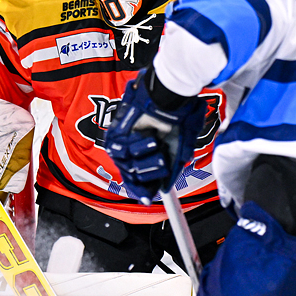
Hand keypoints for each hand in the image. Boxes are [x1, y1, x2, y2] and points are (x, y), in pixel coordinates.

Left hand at [106, 69, 206, 203]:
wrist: (171, 97)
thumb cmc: (179, 115)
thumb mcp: (181, 147)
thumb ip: (172, 170)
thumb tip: (166, 189)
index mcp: (149, 154)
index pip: (139, 180)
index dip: (143, 191)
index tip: (147, 198)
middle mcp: (134, 150)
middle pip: (133, 178)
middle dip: (151, 171)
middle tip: (162, 157)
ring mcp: (123, 142)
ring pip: (129, 167)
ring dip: (146, 157)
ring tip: (155, 141)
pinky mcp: (114, 133)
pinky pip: (123, 153)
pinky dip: (138, 145)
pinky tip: (146, 135)